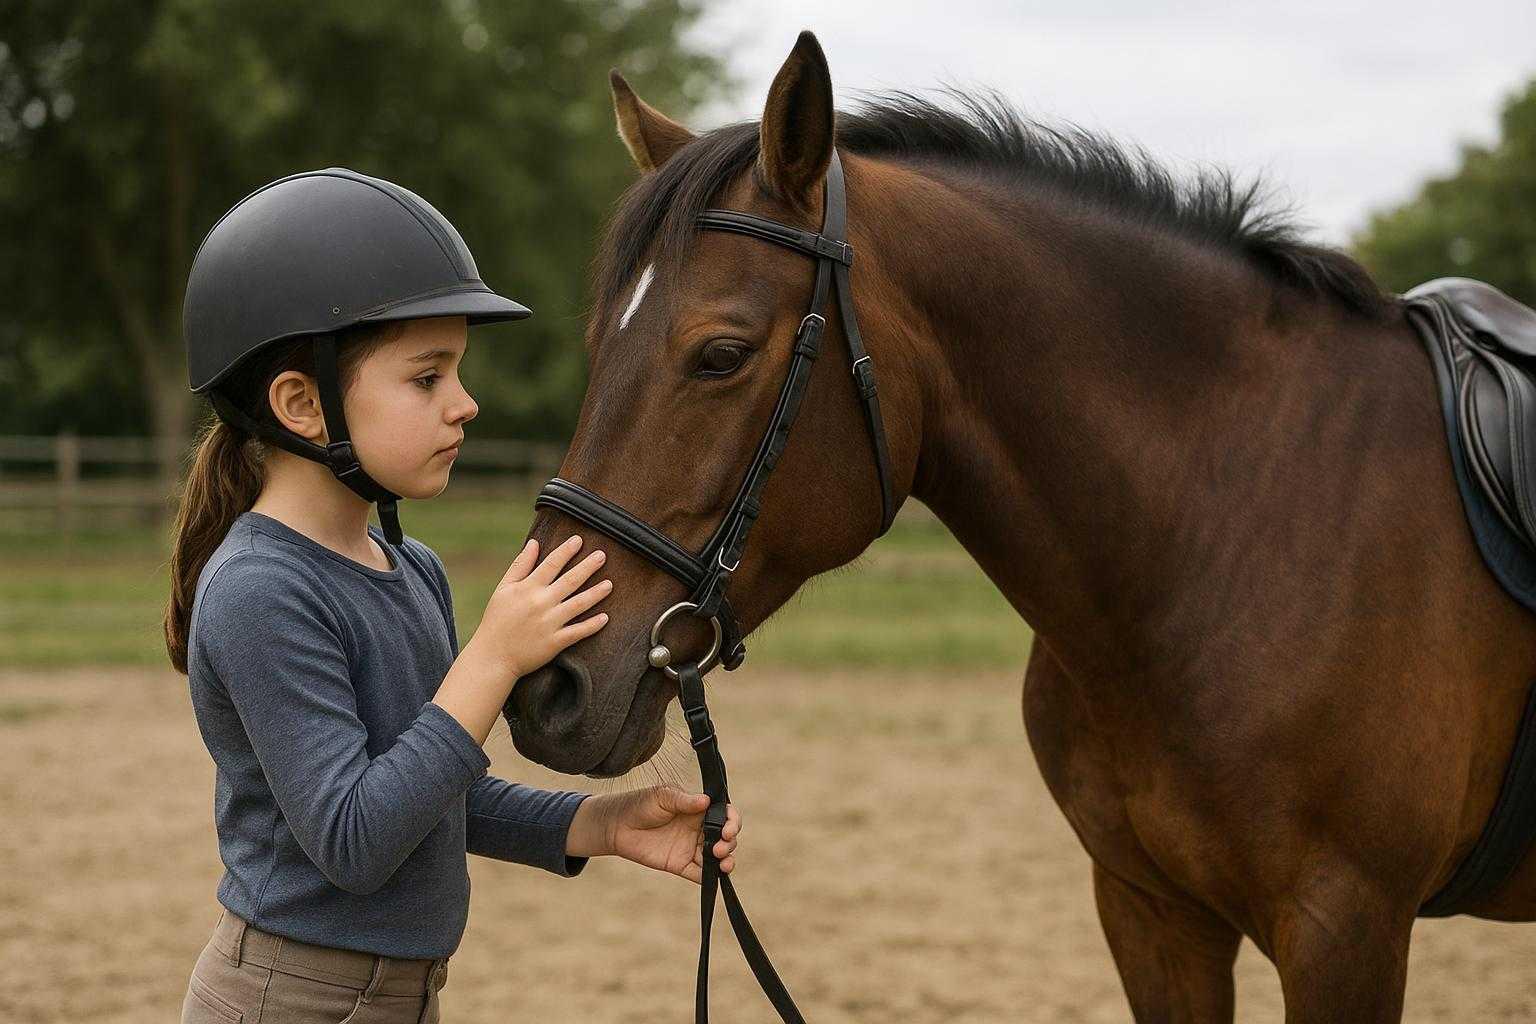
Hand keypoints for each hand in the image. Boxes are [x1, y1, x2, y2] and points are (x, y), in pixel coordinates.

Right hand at [470, 536, 611, 679]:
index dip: (566, 551)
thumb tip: (534, 543)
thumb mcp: (503, 589)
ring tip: (610, 584)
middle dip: (588, 566)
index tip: (579, 539)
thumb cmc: (496, 620)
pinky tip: (605, 618)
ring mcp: (549, 623)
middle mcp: (541, 603)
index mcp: (527, 588)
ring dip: (596, 593)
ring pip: (578, 604)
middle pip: (570, 581)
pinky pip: (577, 632)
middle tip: (602, 555)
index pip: (551, 564)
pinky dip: (592, 625)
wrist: (493, 656)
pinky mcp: (554, 643)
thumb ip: (519, 565)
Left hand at [596, 785, 740, 883]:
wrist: (617, 826)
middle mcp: (699, 830)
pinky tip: (714, 875)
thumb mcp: (662, 796)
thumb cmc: (640, 804)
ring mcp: (691, 848)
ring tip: (723, 862)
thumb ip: (684, 801)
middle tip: (721, 846)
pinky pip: (700, 874)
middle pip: (727, 838)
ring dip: (727, 860)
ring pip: (718, 857)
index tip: (728, 828)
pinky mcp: (681, 865)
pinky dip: (711, 877)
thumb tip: (706, 801)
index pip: (725, 815)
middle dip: (731, 842)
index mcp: (698, 811)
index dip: (733, 821)